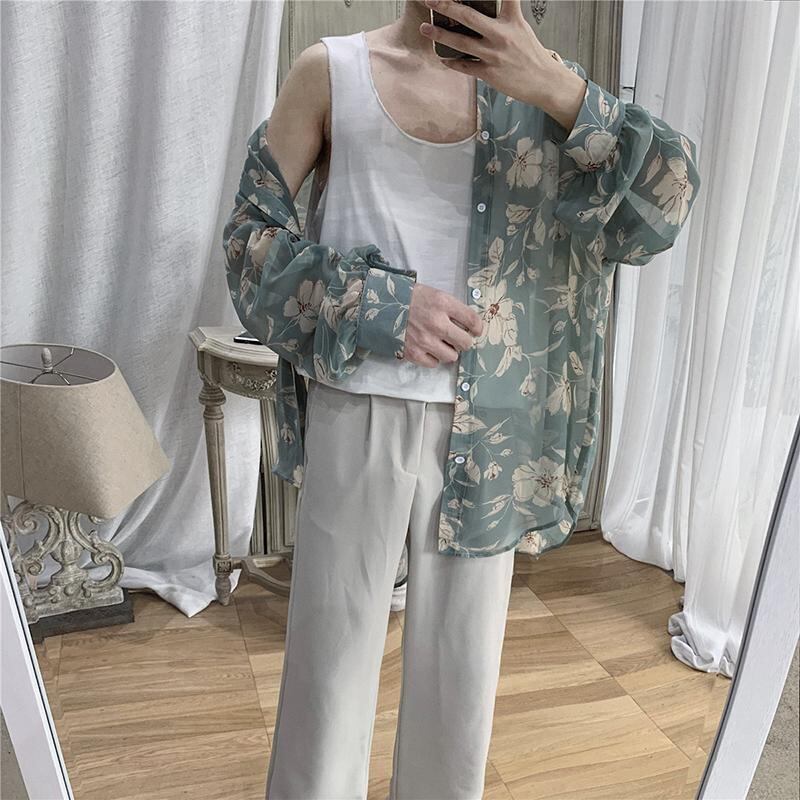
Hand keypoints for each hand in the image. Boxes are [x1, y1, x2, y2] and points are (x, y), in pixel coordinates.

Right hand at [403, 283, 484, 367]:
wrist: (379, 305)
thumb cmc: (407, 298)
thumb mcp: (433, 294)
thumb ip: (451, 308)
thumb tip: (468, 325)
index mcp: (443, 304)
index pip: (472, 321)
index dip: (478, 328)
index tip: (475, 331)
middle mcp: (436, 323)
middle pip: (465, 343)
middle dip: (463, 341)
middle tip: (457, 338)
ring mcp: (425, 340)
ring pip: (452, 356)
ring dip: (449, 351)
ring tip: (440, 343)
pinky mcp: (413, 353)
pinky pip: (434, 363)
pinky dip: (433, 358)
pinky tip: (428, 348)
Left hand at [419, 0, 585, 124]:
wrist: (544, 82)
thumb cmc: (531, 55)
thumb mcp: (521, 29)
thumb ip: (503, 18)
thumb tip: (478, 16)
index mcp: (512, 20)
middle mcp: (501, 35)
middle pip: (469, 17)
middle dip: (446, 6)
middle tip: (430, 0)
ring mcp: (494, 55)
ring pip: (461, 43)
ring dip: (441, 34)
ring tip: (426, 28)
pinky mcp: (489, 74)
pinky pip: (465, 66)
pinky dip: (452, 62)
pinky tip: (442, 57)